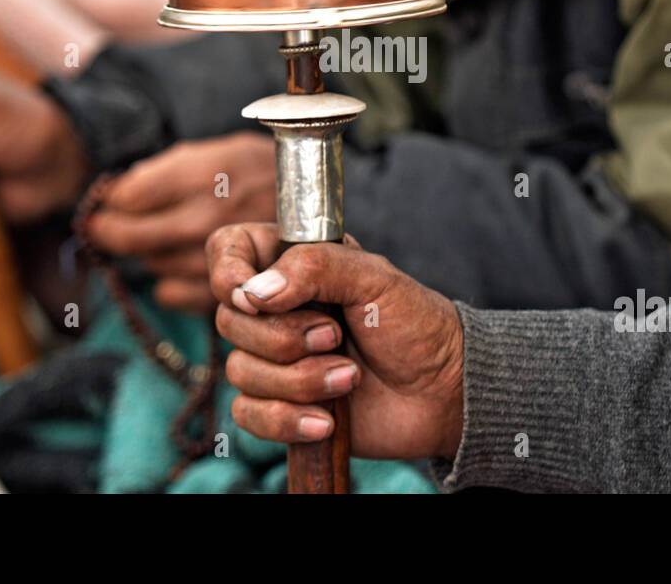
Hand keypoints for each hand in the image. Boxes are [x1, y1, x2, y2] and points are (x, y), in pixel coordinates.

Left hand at [85, 132, 275, 312]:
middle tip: (107, 223)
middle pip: (127, 235)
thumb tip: (118, 192)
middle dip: (111, 228)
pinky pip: (169, 294)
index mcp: (203, 175)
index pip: (126, 197)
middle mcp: (206, 217)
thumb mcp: (220, 151)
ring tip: (165, 237)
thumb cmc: (262, 172)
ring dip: (148, 251)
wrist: (320, 208)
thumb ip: (167, 169)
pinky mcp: (226, 291)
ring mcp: (216, 257)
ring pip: (149, 262)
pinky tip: (183, 264)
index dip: (111, 199)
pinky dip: (169, 281)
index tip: (108, 200)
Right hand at [207, 224, 464, 460]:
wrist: (443, 392)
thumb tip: (255, 292)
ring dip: (300, 380)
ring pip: (240, 370)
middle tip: (336, 336)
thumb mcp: (375, 278)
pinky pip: (248, 414)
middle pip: (229, 319)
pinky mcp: (281, 404)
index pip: (227, 251)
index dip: (228, 272)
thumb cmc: (416, 325)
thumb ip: (315, 268)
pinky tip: (328, 420)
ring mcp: (276, 358)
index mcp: (294, 264)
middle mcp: (277, 308)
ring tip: (350, 377)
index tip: (252, 294)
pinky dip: (287, 419)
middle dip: (284, 337)